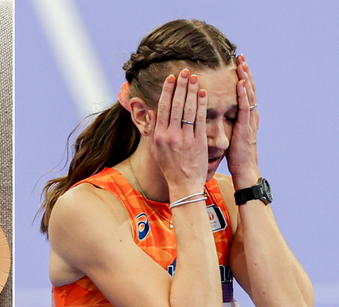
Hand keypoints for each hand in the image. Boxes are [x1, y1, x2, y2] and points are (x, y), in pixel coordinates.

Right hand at [151, 68, 207, 199]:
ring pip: (188, 110)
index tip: (171, 78)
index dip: (167, 91)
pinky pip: (200, 120)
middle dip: (180, 86)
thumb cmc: (169, 167)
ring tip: (194, 77)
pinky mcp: (199, 142)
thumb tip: (152, 112)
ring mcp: (185, 138)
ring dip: (191, 91)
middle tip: (185, 71)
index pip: (163, 108)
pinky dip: (201, 105)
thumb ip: (154, 130)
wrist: (183, 184)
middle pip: (176, 105)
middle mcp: (171, 135)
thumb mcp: (156, 149)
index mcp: (159, 136)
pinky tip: (203, 93)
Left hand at [228, 54, 260, 189]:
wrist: (244, 168)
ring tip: (242, 63)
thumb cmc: (234, 154)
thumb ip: (225, 121)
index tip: (236, 63)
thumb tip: (213, 113)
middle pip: (248, 88)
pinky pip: (246, 108)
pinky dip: (244, 94)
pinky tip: (241, 83)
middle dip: (245, 72)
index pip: (243, 92)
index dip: (241, 77)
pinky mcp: (246, 127)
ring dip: (246, 77)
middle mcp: (249, 115)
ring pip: (249, 94)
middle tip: (240, 56)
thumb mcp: (229, 133)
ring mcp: (249, 120)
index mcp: (244, 116)